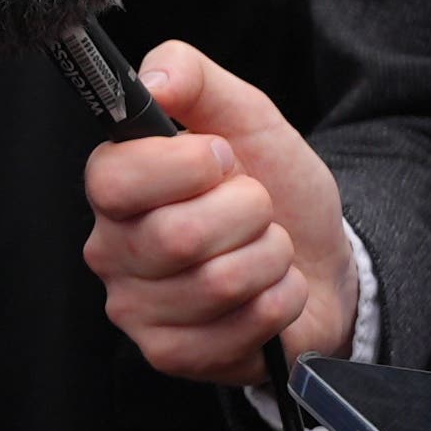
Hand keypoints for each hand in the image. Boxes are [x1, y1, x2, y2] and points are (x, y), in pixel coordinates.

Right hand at [83, 40, 353, 380]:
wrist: (319, 260)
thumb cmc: (274, 190)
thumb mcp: (244, 116)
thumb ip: (193, 76)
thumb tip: (153, 79)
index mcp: (115, 186)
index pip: (115, 179)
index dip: (186, 167)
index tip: (222, 159)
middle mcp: (111, 249)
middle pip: (178, 236)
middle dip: (248, 214)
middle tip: (255, 210)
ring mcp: (137, 308)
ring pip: (218, 283)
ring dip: (269, 258)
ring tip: (266, 250)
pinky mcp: (170, 354)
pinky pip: (240, 326)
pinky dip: (278, 300)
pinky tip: (269, 291)